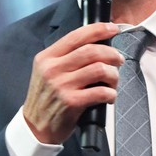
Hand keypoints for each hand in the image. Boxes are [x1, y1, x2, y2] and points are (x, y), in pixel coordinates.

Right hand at [22, 22, 122, 144]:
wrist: (36, 126)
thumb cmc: (47, 98)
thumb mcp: (47, 72)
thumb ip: (66, 57)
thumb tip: (96, 46)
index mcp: (47, 57)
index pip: (76, 36)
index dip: (98, 30)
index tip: (113, 29)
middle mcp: (52, 69)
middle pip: (91, 51)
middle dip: (112, 54)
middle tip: (119, 60)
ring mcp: (61, 85)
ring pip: (99, 69)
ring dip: (113, 75)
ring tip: (113, 81)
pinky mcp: (71, 102)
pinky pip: (100, 91)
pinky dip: (111, 93)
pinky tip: (109, 97)